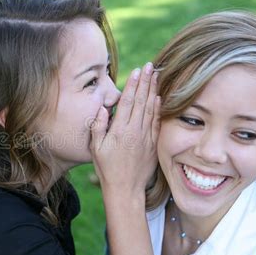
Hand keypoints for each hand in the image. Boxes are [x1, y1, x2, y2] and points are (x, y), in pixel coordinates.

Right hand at [90, 62, 159, 199]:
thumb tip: (103, 108)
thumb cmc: (107, 169)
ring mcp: (146, 137)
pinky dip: (159, 108)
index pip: (128, 102)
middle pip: (142, 101)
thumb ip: (98, 127)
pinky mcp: (153, 144)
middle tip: (150, 66)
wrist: (125, 188)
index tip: (137, 70)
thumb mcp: (96, 149)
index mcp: (120, 130)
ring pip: (151, 109)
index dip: (133, 84)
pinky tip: (160, 98)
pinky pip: (157, 122)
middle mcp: (135, 131)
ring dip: (154, 91)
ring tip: (157, 76)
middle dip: (146, 82)